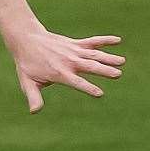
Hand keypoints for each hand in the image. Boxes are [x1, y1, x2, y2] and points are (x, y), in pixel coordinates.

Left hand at [8, 28, 123, 112]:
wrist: (27, 39)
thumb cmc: (27, 64)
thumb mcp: (28, 82)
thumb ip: (34, 97)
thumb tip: (34, 111)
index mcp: (60, 73)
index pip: (77, 82)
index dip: (88, 88)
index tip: (99, 93)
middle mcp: (69, 61)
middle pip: (90, 67)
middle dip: (104, 70)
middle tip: (118, 74)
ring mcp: (74, 51)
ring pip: (94, 55)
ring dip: (109, 58)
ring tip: (122, 61)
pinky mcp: (76, 44)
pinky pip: (92, 42)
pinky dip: (105, 40)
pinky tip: (118, 40)